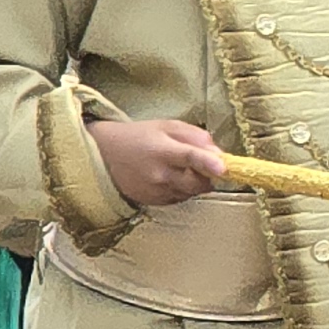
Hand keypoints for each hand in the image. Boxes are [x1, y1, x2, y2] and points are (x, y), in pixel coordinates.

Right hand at [90, 117, 229, 209]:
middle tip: (200, 163)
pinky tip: (168, 176)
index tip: (223, 167)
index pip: (190, 157)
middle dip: (208, 175)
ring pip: (192, 192)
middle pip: (199, 182)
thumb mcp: (167, 126)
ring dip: (194, 182)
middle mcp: (160, 175)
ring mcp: (156, 191)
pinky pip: (180, 198)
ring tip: (176, 167)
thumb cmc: (139, 137)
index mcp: (163, 151)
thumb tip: (219, 153)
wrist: (104, 156)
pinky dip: (182, 189)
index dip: (208, 163)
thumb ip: (196, 136)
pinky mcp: (154, 202)